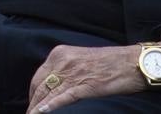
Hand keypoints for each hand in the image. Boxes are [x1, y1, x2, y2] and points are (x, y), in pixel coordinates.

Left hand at [27, 44, 146, 111]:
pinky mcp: (84, 85)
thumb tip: (53, 83)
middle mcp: (63, 61)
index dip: (33, 91)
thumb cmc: (109, 62)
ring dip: (38, 107)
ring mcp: (73, 73)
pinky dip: (50, 106)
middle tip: (30, 113)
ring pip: (48, 93)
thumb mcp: (80, 58)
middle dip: (33, 101)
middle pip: (40, 85)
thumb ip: (65, 67)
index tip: (32, 102)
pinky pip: (62, 98)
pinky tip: (41, 112)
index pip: (39, 75)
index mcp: (60, 53)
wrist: (131, 62)